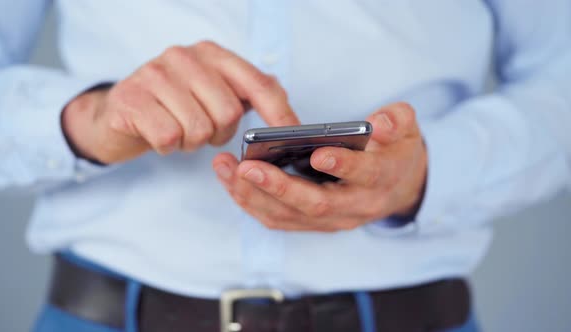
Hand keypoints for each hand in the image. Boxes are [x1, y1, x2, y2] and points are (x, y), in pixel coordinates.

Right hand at [62, 41, 298, 163]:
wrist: (117, 115)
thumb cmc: (172, 107)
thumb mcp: (211, 94)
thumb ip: (245, 94)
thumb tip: (284, 107)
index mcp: (211, 53)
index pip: (258, 82)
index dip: (278, 113)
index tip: (290, 135)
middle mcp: (184, 56)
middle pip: (228, 112)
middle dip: (220, 134)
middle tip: (203, 132)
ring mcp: (154, 74)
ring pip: (199, 128)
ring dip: (191, 142)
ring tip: (179, 131)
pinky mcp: (130, 99)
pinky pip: (169, 137)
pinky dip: (168, 147)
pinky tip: (159, 136)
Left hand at [212, 102, 426, 231]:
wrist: (398, 187)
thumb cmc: (395, 152)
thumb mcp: (407, 130)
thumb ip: (396, 121)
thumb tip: (378, 122)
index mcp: (382, 179)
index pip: (365, 174)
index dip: (343, 165)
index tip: (318, 153)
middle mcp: (355, 207)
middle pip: (316, 204)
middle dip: (279, 187)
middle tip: (247, 167)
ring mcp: (332, 220)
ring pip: (289, 216)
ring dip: (254, 196)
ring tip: (225, 168)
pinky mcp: (313, 224)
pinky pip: (278, 219)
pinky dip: (251, 202)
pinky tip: (230, 181)